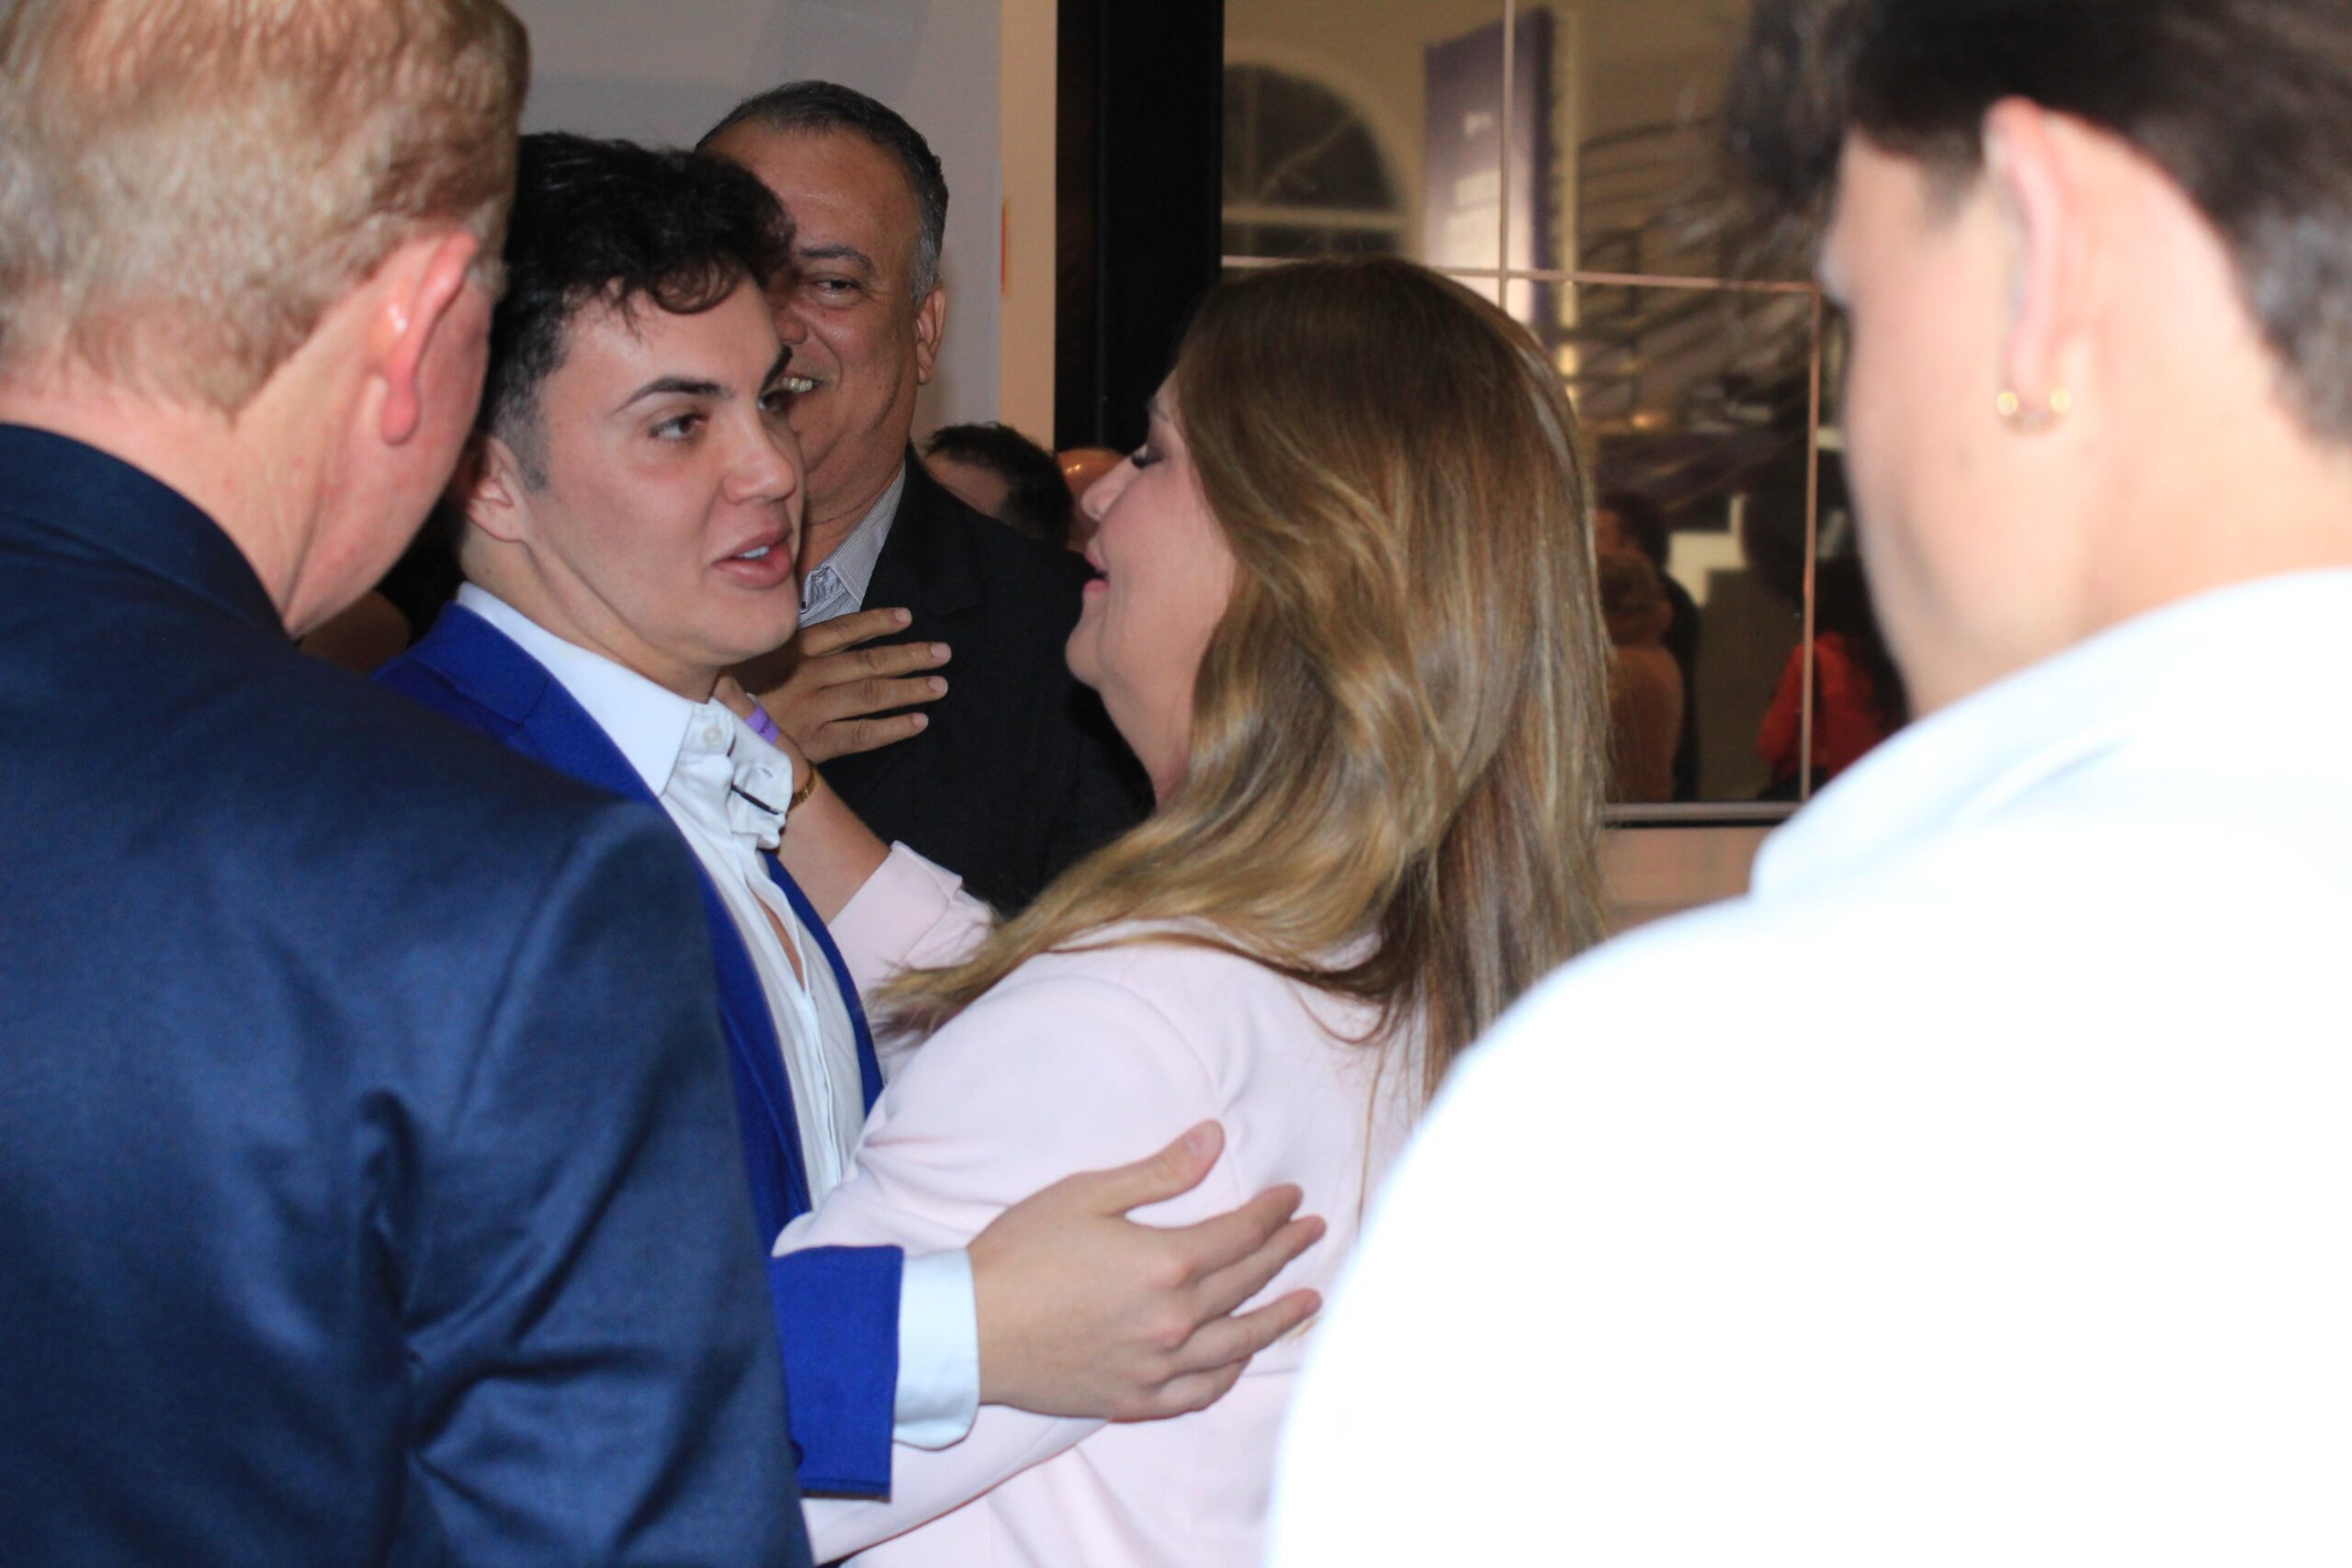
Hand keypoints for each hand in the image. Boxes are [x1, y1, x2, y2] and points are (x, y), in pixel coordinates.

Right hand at [735, 607, 948, 762]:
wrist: (716, 739)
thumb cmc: (729, 695)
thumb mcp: (747, 657)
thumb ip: (781, 644)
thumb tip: (814, 627)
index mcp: (792, 650)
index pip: (843, 630)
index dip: (877, 622)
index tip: (906, 618)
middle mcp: (808, 675)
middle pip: (868, 661)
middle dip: (909, 655)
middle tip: (943, 652)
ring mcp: (815, 709)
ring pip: (872, 694)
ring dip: (910, 688)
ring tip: (940, 685)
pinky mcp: (817, 743)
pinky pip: (864, 733)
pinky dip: (894, 727)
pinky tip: (919, 722)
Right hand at [970, 1121, 1326, 1421]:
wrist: (968, 1330)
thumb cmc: (1020, 1253)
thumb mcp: (1087, 1194)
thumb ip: (1160, 1172)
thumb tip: (1215, 1138)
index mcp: (1166, 1264)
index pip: (1241, 1235)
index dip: (1272, 1212)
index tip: (1294, 1196)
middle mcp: (1174, 1321)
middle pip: (1247, 1283)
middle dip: (1285, 1252)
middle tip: (1312, 1233)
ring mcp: (1157, 1366)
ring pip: (1237, 1343)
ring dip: (1278, 1318)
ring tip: (1309, 1300)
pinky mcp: (1135, 1399)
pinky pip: (1201, 1390)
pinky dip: (1230, 1372)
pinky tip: (1243, 1358)